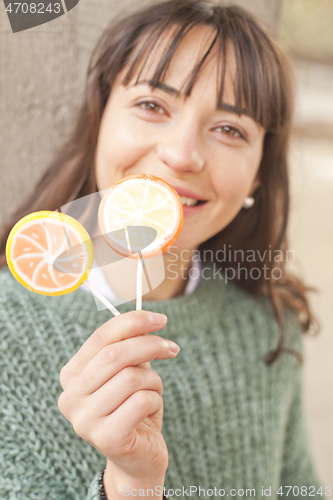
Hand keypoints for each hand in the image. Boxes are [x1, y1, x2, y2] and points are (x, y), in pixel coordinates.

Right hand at [57, 311, 179, 481]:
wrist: (137, 457)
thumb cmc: (133, 407)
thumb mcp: (130, 371)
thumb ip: (131, 346)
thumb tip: (148, 321)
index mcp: (72, 375)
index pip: (101, 337)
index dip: (132, 322)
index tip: (160, 319)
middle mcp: (71, 396)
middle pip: (115, 355)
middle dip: (150, 345)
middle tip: (172, 348)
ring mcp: (84, 420)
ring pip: (131, 377)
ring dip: (154, 380)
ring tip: (154, 391)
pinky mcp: (106, 438)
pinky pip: (141, 401)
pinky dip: (155, 400)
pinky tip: (151, 410)